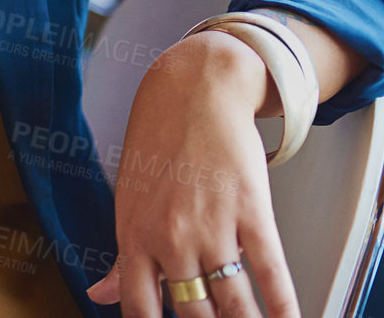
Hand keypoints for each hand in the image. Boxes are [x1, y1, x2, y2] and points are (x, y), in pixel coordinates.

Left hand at [88, 31, 298, 317]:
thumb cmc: (157, 143)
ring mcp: (212, 226)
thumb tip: (99, 296)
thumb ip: (120, 257)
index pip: (140, 309)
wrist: (194, 89)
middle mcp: (171, 237)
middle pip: (194, 314)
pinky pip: (272, 272)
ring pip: (234, 304)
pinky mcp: (251, 211)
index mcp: (134, 236)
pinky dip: (284, 307)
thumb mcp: (128, 200)